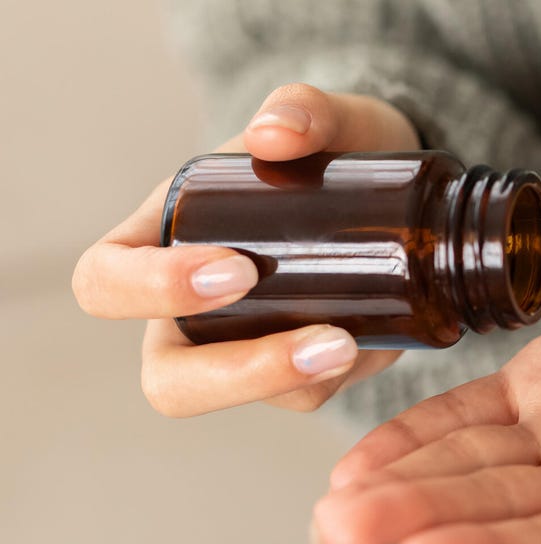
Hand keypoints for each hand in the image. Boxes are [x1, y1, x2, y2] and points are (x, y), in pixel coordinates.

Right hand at [73, 84, 420, 415]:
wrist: (396, 186)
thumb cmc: (334, 148)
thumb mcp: (327, 119)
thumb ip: (305, 109)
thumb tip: (274, 133)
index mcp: (159, 240)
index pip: (105, 282)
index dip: (151, 289)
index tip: (236, 268)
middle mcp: (188, 309)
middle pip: (168, 378)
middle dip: (233, 371)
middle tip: (311, 333)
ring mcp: (244, 346)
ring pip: (236, 398)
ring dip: (287, 382)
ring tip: (349, 346)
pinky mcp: (300, 370)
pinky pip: (299, 397)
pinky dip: (330, 379)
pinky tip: (370, 347)